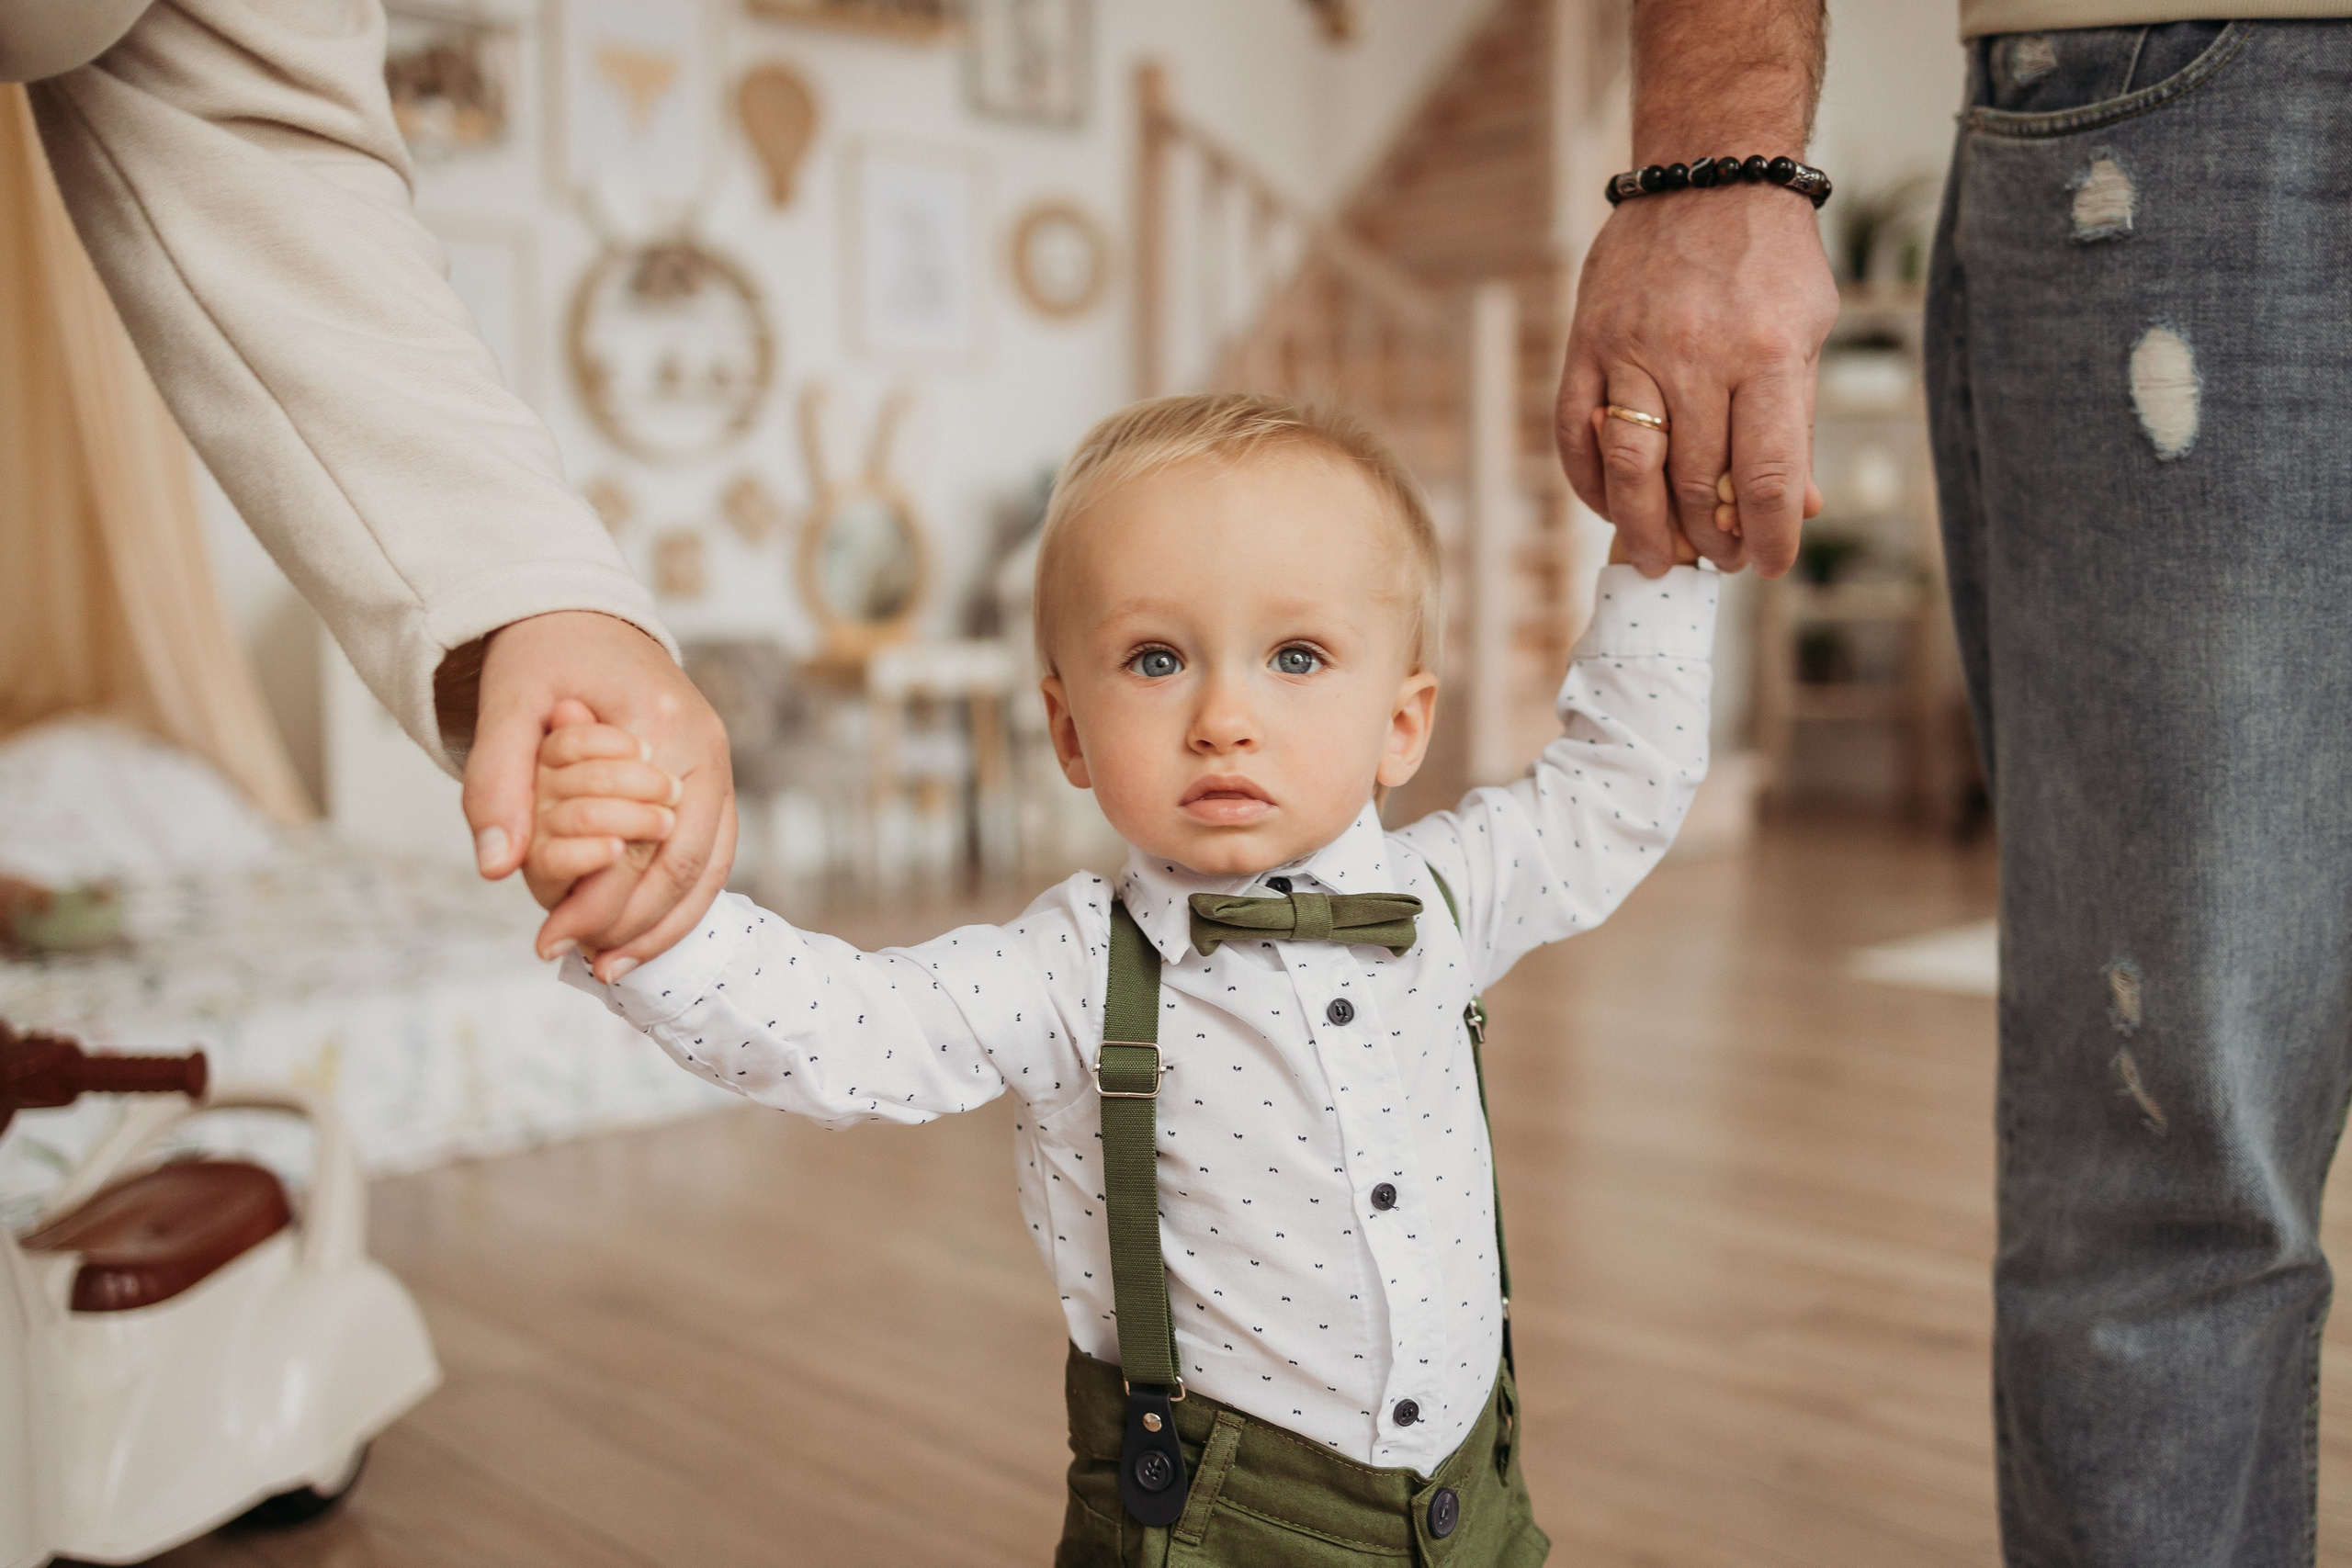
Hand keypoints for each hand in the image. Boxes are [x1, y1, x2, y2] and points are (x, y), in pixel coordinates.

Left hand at [458, 611, 735, 979]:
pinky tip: (635, 928)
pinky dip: (676, 898)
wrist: (578, 607)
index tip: (549, 942)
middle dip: (638, 928)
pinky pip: (707, 852)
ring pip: (709, 868)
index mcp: (666, 727)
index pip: (647, 845)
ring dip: (665, 924)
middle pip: (690, 868)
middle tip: (586, 967)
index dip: (602, 904)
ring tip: (612, 965)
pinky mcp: (708, 775)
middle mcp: (707, 749)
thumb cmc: (543, 649)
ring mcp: (716, 763)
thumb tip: (494, 868)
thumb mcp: (506, 703)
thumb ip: (497, 782)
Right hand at [1557, 183, 1837, 577]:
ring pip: (1631, 469)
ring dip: (1644, 529)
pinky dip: (1590, 483)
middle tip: (1720, 560)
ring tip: (1659, 559)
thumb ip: (1797, 421)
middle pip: (1694, 484)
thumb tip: (1800, 506)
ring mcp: (1633, 350)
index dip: (1770, 536)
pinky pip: (1577, 433)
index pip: (1766, 476)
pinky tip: (1612, 505)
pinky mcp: (1589, 343)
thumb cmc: (1769, 258)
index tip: (1770, 563)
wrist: (1708, 172)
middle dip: (1710, 541)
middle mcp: (1697, 356)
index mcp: (1767, 355)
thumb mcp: (1809, 332)